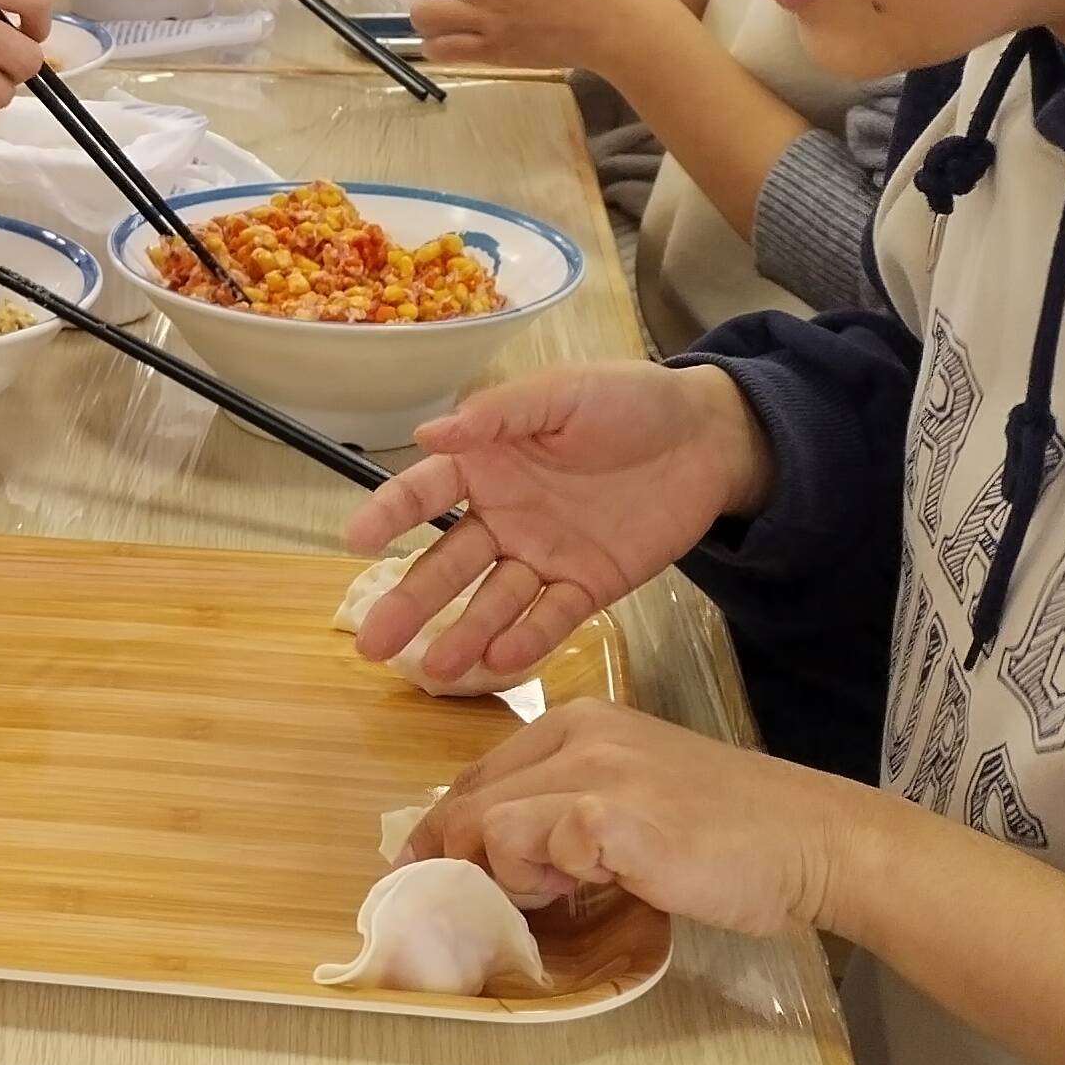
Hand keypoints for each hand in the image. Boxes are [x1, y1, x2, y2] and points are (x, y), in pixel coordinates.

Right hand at [346, 360, 770, 685]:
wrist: (709, 439)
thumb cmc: (630, 401)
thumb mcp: (563, 394)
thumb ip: (499, 415)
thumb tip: (428, 433)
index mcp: (488, 462)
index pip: (425, 492)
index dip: (390, 514)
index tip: (355, 542)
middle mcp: (504, 514)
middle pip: (448, 563)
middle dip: (410, 602)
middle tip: (371, 642)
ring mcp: (544, 554)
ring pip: (493, 601)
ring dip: (461, 635)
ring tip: (431, 671)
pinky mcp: (589, 584)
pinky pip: (552, 616)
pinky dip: (526, 639)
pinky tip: (498, 660)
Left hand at [406, 699, 863, 944]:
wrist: (809, 840)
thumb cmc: (730, 831)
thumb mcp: (634, 796)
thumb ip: (566, 809)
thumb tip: (494, 854)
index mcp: (578, 721)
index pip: (477, 775)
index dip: (441, 829)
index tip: (425, 872)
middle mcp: (578, 732)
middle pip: (469, 800)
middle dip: (453, 860)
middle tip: (474, 905)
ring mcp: (591, 770)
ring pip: (486, 825)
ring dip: (505, 876)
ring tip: (559, 896)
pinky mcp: (605, 815)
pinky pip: (527, 850)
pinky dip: (541, 884)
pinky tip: (586, 892)